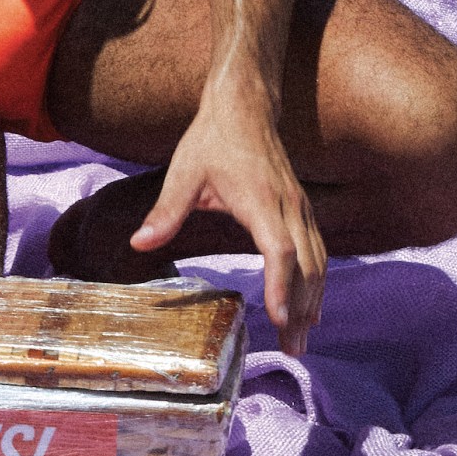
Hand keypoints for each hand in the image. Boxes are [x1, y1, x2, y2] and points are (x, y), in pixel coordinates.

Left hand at [129, 94, 326, 355]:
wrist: (245, 105)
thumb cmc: (213, 138)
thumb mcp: (183, 172)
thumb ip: (166, 210)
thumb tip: (139, 242)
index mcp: (261, 199)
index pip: (280, 249)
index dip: (282, 285)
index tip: (280, 318)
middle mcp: (289, 205)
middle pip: (307, 264)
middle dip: (302, 309)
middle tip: (293, 350)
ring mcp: (299, 206)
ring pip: (318, 260)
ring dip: (313, 300)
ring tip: (302, 339)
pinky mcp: (300, 208)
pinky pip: (317, 249)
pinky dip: (316, 281)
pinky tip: (311, 306)